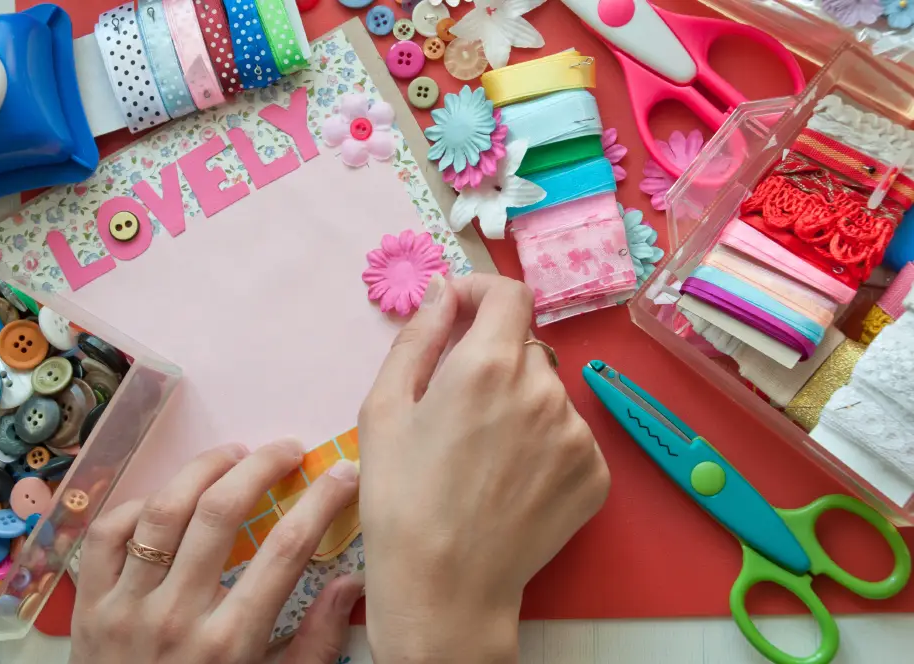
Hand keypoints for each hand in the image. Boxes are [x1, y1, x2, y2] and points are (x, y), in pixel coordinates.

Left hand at [70, 440, 361, 663]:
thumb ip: (315, 644)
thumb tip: (351, 583)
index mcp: (230, 643)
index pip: (287, 549)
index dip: (322, 501)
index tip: (342, 472)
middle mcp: (177, 616)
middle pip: (220, 513)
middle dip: (261, 466)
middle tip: (287, 450)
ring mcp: (126, 607)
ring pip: (163, 511)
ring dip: (203, 469)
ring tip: (233, 455)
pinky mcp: (88, 606)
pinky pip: (106, 534)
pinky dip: (137, 505)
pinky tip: (168, 498)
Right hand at [359, 274, 609, 663]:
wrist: (445, 589)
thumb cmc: (400, 499)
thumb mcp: (383, 408)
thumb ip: (417, 336)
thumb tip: (443, 290)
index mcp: (487, 365)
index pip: (510, 294)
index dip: (482, 293)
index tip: (461, 312)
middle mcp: (543, 390)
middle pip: (525, 347)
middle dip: (492, 360)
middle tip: (458, 407)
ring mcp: (576, 434)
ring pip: (548, 393)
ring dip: (519, 404)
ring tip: (483, 455)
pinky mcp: (595, 473)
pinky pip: (570, 435)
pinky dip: (544, 444)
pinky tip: (511, 480)